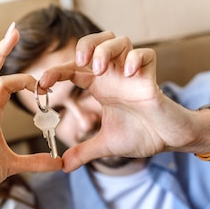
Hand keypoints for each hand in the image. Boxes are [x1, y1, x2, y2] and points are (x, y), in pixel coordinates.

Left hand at [38, 31, 198, 171]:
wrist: (167, 141)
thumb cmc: (140, 135)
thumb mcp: (105, 145)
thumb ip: (84, 152)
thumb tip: (63, 166)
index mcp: (100, 87)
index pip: (74, 69)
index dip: (56, 72)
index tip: (42, 85)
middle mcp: (114, 76)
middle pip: (98, 41)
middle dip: (85, 44)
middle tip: (78, 61)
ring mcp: (132, 75)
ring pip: (120, 41)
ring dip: (107, 49)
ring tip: (100, 69)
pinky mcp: (151, 79)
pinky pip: (147, 55)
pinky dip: (136, 58)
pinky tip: (128, 73)